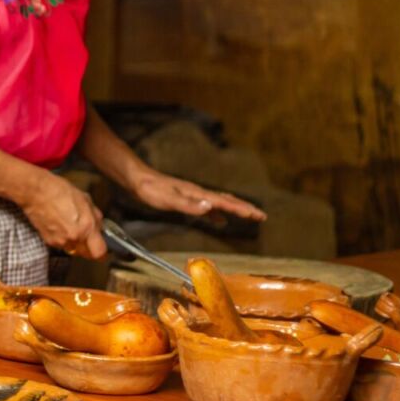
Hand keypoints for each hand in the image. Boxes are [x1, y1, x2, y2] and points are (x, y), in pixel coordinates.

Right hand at [18, 170, 106, 259]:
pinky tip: (61, 225)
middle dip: (89, 246)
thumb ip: (95, 216)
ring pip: (74, 250)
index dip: (103, 252)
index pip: (99, 252)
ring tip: (71, 227)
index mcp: (86, 226)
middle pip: (87, 254)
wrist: (35, 191)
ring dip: (75, 243)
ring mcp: (60, 240)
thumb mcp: (84, 198)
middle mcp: (74, 237)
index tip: (103, 247)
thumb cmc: (57, 191)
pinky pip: (62, 245)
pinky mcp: (49, 241)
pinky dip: (63, 239)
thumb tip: (99, 226)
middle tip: (88, 236)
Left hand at [129, 166, 266, 221]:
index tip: (259, 216)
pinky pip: (207, 207)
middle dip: (245, 208)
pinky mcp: (186, 199)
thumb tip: (211, 208)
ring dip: (234, 210)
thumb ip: (189, 205)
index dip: (242, 210)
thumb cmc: (151, 190)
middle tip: (262, 216)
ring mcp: (193, 195)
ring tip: (248, 216)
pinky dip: (217, 214)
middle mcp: (198, 193)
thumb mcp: (169, 200)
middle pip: (227, 201)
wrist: (138, 180)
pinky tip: (219, 221)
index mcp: (198, 194)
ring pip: (219, 203)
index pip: (225, 203)